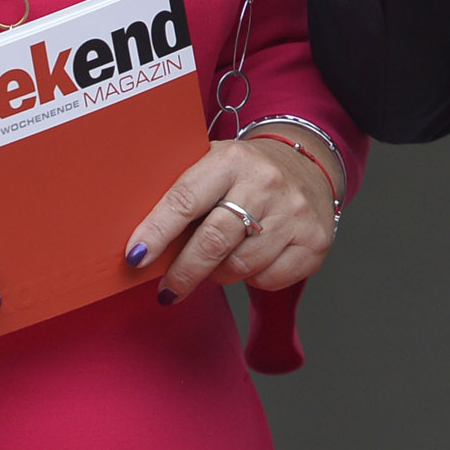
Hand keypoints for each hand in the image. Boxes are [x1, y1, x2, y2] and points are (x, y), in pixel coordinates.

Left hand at [127, 137, 337, 305]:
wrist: (309, 164)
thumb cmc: (246, 170)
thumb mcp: (214, 161)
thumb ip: (181, 188)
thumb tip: (136, 237)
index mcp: (232, 160)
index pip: (185, 200)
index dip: (157, 232)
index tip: (136, 257)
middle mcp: (266, 183)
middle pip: (213, 242)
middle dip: (183, 272)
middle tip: (167, 290)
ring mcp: (293, 214)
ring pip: (239, 267)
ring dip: (217, 275)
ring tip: (213, 265)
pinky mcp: (313, 242)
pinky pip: (268, 279)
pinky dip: (252, 278)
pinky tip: (250, 261)